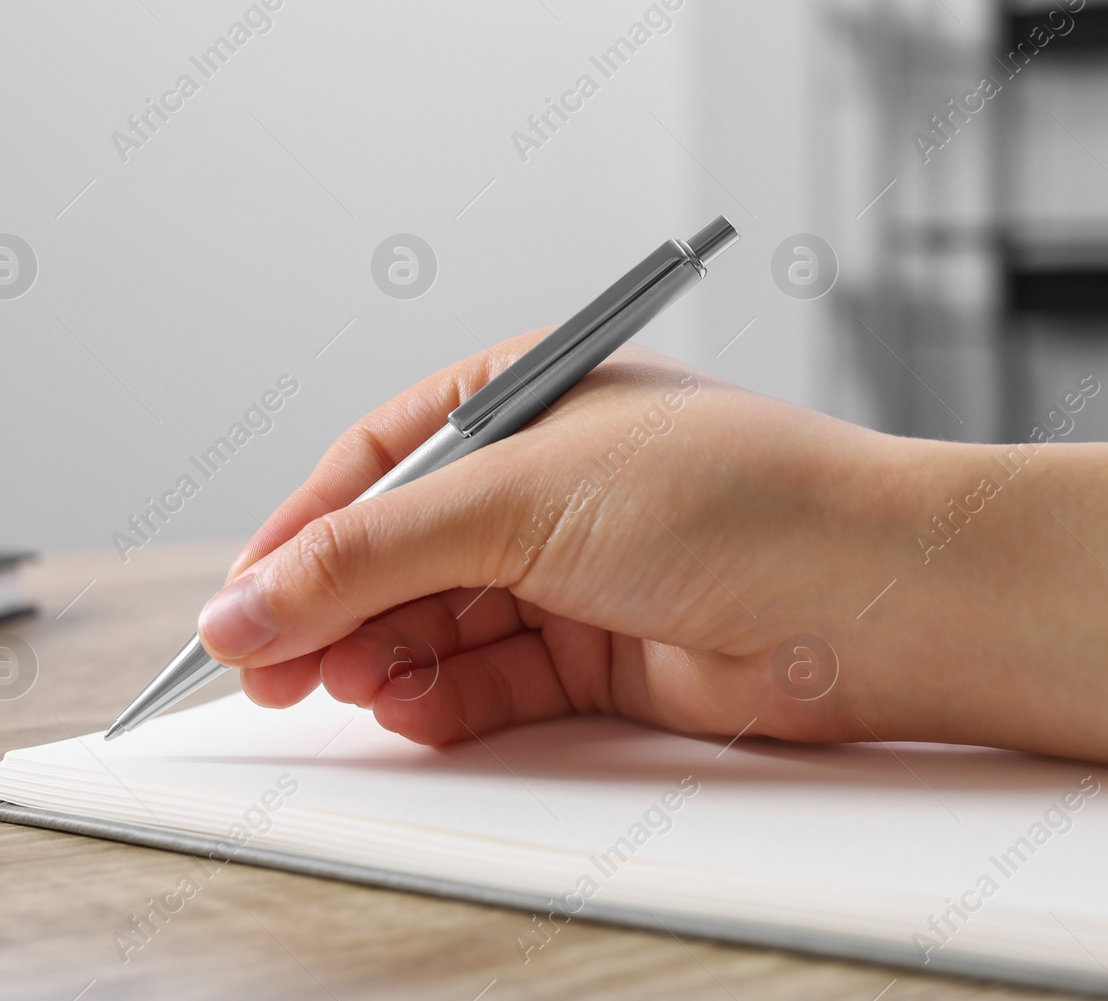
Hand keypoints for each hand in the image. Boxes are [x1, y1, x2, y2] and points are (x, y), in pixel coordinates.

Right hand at [198, 330, 894, 744]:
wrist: (869, 594)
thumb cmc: (730, 494)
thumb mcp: (520, 499)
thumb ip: (372, 555)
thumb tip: (248, 604)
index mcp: (524, 397)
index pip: (375, 464)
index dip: (298, 534)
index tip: (238, 605)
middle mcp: (545, 482)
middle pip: (396, 550)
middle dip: (332, 608)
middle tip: (272, 671)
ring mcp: (572, 569)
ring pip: (436, 621)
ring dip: (384, 657)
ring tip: (354, 687)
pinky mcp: (598, 650)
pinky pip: (489, 678)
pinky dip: (444, 698)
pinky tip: (417, 709)